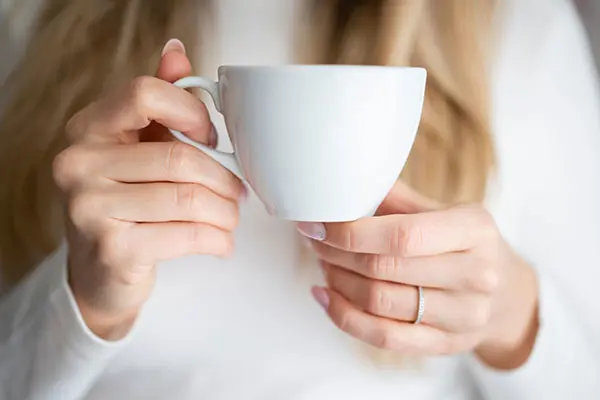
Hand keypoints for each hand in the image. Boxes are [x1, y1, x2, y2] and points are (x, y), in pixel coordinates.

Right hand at [52, 40, 244, 339]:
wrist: (100, 272)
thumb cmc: (125, 203)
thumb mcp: (136, 148)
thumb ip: (158, 103)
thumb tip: (176, 51)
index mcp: (87, 129)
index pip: (145, 94)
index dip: (191, 112)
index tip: (211, 136)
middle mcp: (79, 164)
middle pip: (179, 157)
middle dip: (224, 177)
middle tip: (238, 191)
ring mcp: (91, 209)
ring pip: (188, 199)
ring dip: (226, 212)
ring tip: (232, 217)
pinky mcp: (114, 250)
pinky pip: (187, 235)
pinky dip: (217, 240)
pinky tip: (222, 242)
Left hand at [300, 181, 538, 368]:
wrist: (507, 294)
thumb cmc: (467, 245)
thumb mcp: (447, 212)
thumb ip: (401, 199)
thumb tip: (348, 181)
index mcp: (475, 230)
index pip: (401, 235)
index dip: (350, 232)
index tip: (318, 224)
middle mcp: (476, 275)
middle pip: (385, 268)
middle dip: (336, 253)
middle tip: (314, 240)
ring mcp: (464, 316)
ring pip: (379, 303)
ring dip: (337, 281)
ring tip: (322, 263)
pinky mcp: (446, 344)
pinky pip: (384, 337)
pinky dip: (344, 316)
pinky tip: (324, 296)